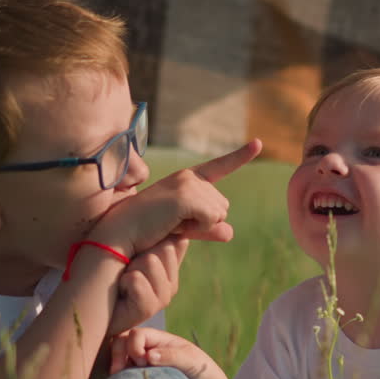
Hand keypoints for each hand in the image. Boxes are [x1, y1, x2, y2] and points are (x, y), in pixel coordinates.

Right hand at [92, 139, 261, 255]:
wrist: (120, 235)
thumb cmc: (147, 231)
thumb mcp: (182, 228)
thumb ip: (208, 229)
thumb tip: (230, 233)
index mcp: (186, 178)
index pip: (219, 166)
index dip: (240, 156)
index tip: (258, 143)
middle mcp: (189, 177)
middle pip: (223, 206)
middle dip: (206, 222)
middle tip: (174, 223)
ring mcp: (188, 184)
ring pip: (220, 213)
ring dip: (201, 226)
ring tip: (171, 224)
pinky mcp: (186, 197)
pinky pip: (213, 220)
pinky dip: (199, 230)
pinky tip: (175, 226)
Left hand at [106, 236, 186, 336]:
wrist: (88, 301)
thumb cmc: (107, 267)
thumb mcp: (137, 245)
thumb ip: (162, 238)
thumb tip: (183, 235)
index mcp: (171, 267)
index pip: (179, 240)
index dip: (159, 236)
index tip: (140, 245)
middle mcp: (171, 283)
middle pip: (166, 248)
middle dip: (140, 251)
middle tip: (126, 265)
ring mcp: (162, 298)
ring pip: (151, 262)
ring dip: (130, 266)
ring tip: (121, 278)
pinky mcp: (148, 309)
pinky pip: (138, 280)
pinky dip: (124, 281)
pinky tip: (120, 290)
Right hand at [108, 328, 227, 378]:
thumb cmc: (205, 375)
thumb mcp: (194, 362)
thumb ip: (173, 356)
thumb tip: (146, 356)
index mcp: (161, 341)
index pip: (136, 334)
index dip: (134, 346)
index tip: (143, 362)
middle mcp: (148, 352)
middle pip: (121, 342)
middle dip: (117, 354)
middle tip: (119, 371)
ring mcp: (141, 368)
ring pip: (117, 360)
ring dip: (114, 366)